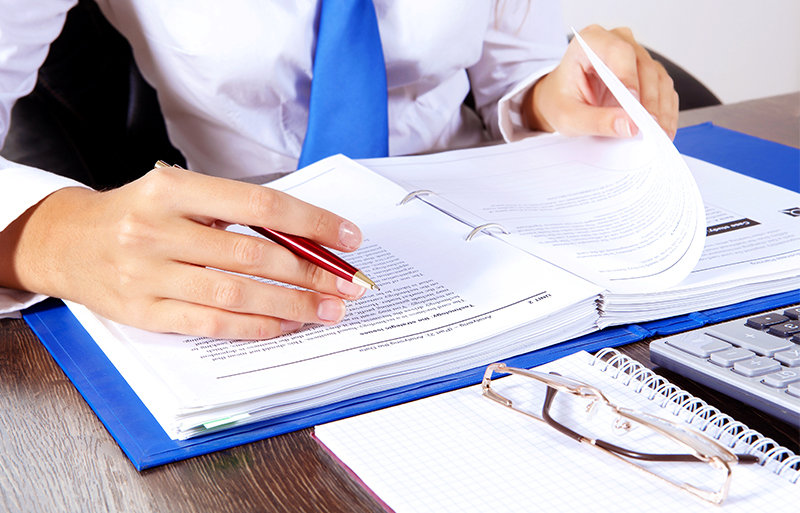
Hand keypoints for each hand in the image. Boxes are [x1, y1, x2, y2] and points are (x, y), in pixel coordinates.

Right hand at [0, 167, 366, 338]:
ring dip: (292, 305)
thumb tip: (306, 239)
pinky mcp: (144, 312)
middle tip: (347, 284)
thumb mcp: (181, 195)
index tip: (347, 237)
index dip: (311, 222)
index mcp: (172, 190)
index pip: (259, 205)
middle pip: (253, 255)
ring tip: (327, 309)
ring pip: (236, 294)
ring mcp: (147, 275)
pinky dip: (256, 326)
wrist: (67, 242)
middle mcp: (157, 230)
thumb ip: (235, 213)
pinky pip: (211, 324)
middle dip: (311, 273)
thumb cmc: (137, 214)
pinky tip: (285, 325)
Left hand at [524, 25, 678, 139]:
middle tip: (650, 127)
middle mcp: (616, 42)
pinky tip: (663, 129)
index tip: (633, 103)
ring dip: (661, 108)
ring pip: (657, 77)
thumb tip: (630, 126)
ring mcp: (635, 56)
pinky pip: (663, 89)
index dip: (628, 76)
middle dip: (648, 99)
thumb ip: (596, 121)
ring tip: (659, 134)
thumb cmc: (560, 101)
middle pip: (642, 66)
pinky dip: (665, 110)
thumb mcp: (568, 116)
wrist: (559, 101)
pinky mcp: (647, 73)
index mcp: (590, 43)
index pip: (618, 51)